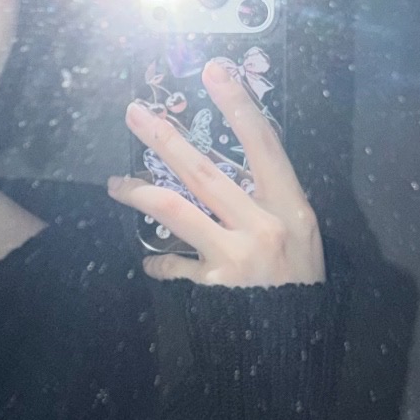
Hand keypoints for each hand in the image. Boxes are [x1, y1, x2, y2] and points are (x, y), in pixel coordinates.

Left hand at [106, 59, 325, 287]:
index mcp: (292, 207)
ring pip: (175, 208)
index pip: (264, 143)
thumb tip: (240, 175)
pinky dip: (160, 262)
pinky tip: (152, 262)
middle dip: (164, 138)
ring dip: (140, 191)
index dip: (238, 104)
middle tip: (134, 113)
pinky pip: (174, 264)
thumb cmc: (301, 289)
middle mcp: (264, 225)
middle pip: (204, 170)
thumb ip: (273, 205)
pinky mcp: (214, 285)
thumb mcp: (303, 239)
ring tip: (115, 183)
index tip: (213, 70)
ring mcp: (237, 255)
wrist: (295, 350)